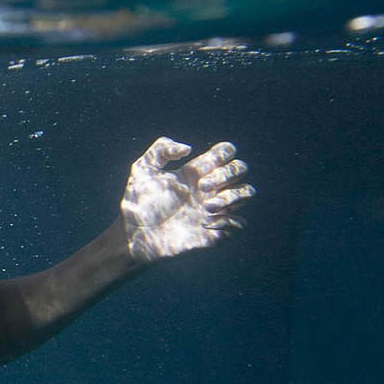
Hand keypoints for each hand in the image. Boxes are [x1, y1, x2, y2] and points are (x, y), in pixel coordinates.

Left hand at [121, 138, 253, 262]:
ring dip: (233, 197)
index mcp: (196, 171)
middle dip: (227, 174)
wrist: (135, 235)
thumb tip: (188, 149)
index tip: (200, 168)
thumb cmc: (138, 203)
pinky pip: (240, 223)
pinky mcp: (216, 232)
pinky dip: (228, 221)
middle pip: (241, 168)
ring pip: (248, 193)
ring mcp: (215, 210)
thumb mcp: (143, 168)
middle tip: (202, 187)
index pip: (226, 152)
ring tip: (207, 207)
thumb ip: (162, 149)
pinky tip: (204, 225)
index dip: (221, 154)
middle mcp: (209, 188)